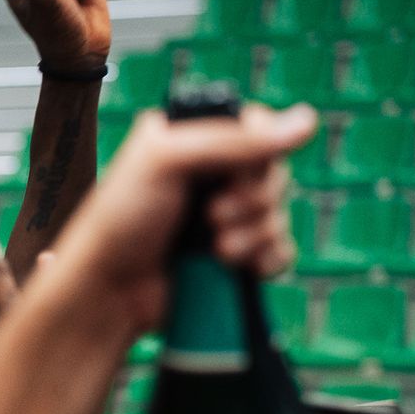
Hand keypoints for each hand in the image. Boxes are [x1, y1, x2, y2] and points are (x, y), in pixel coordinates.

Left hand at [43, 103, 314, 339]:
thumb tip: (306, 122)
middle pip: (275, 173)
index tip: (231, 174)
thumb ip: (233, 140)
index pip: (260, 128)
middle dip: (252, 200)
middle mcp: (211, 176)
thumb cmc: (121, 221)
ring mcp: (224, 218)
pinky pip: (280, 251)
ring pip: (279, 215)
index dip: (259, 152)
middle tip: (211, 216)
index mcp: (193, 139)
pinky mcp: (233, 258)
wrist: (108, 291)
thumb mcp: (166, 161)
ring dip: (254, 234)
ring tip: (214, 249)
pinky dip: (267, 259)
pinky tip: (238, 266)